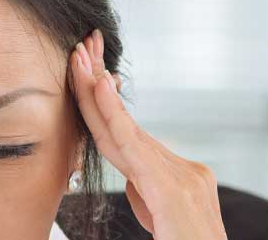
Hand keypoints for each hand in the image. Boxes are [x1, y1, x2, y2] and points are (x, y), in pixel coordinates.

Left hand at [68, 31, 226, 239]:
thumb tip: (131, 181)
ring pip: (126, 131)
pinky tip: (97, 86)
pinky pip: (133, 147)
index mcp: (182, 179)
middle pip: (129, 125)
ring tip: (78, 58)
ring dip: (97, 91)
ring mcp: (185, 179)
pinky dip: (113, 114)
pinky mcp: (173, 190)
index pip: (134, 136)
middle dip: (100, 85)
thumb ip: (149, 198)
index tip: (89, 73)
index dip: (107, 105)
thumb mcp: (163, 223)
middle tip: (81, 46)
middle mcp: (188, 172)